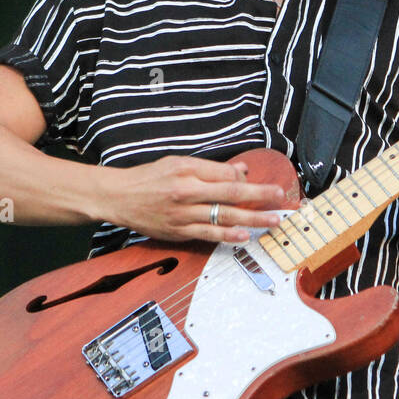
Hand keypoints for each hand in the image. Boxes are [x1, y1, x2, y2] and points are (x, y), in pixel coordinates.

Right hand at [100, 155, 288, 242]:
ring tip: (272, 221)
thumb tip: (241, 171)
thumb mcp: (177, 163)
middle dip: (260, 196)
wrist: (118, 197)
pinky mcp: (179, 231)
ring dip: (252, 219)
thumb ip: (210, 168)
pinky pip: (208, 234)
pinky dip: (227, 236)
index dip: (247, 180)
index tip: (263, 183)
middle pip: (230, 194)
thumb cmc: (149, 177)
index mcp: (187, 171)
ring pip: (223, 216)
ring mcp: (183, 214)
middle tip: (281, 197)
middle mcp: (186, 192)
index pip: (225, 175)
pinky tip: (244, 236)